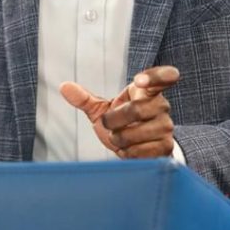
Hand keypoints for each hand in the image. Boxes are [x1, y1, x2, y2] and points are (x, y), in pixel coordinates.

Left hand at [60, 66, 179, 158]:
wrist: (140, 149)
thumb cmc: (122, 125)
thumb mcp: (103, 111)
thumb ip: (85, 99)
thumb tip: (64, 86)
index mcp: (147, 91)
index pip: (164, 76)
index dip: (154, 76)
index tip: (138, 81)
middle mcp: (161, 106)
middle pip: (138, 109)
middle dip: (114, 121)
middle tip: (110, 125)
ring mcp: (166, 127)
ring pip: (136, 133)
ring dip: (119, 139)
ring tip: (120, 138)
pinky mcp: (166, 147)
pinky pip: (141, 151)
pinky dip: (127, 153)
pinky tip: (128, 150)